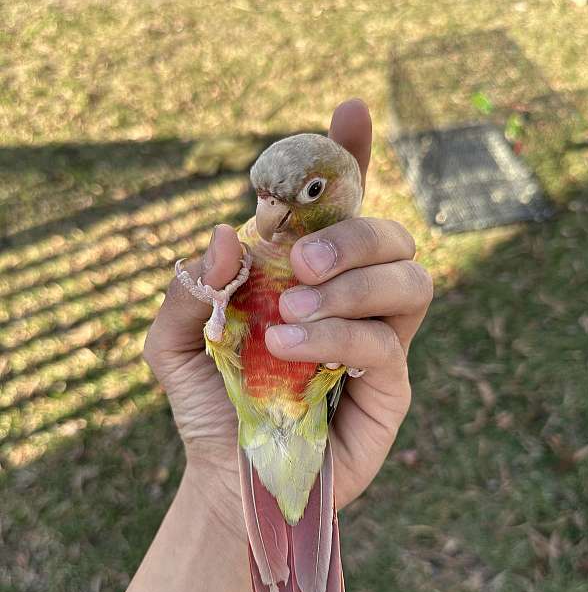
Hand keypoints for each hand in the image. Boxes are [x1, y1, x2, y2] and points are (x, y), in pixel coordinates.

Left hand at [143, 99, 431, 534]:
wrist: (227, 480)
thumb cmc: (210, 406)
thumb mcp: (173, 344)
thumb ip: (189, 288)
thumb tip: (227, 234)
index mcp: (308, 277)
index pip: (344, 206)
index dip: (351, 157)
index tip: (348, 110)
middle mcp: (353, 300)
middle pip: (392, 234)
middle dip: (350, 233)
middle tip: (294, 262)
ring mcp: (379, 342)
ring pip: (410, 280)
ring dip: (350, 284)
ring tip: (287, 314)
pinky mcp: (392, 389)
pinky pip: (387, 344)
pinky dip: (339, 334)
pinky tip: (288, 348)